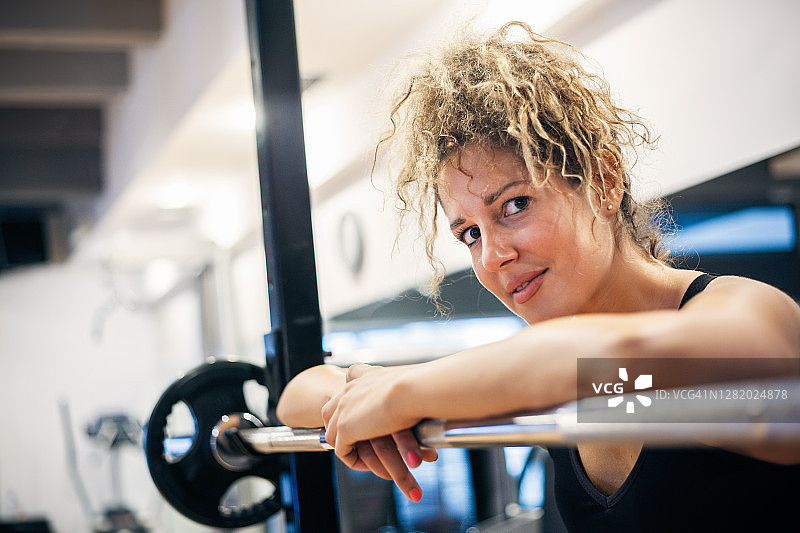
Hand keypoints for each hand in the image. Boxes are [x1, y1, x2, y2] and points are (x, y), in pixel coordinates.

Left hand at [322, 363, 436, 500]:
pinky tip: (371, 465)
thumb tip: (422, 391)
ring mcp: (343, 409)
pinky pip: (342, 452)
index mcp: (364, 376)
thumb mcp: (412, 381)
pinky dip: (354, 461)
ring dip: (348, 447)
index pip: (347, 386)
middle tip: (358, 441)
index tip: (362, 414)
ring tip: (365, 458)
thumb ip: (405, 387)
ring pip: (333, 433)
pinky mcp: (344, 428)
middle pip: (330, 411)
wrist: (413, 390)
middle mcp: (349, 390)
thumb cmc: (421, 385)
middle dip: (341, 428)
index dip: (349, 403)